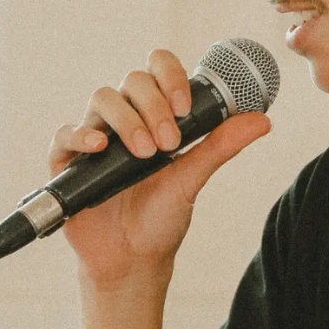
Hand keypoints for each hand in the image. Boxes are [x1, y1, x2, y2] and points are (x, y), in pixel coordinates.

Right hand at [48, 49, 271, 286]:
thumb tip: (263, 120)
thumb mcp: (194, 178)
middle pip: (133, 80)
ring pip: (103, 98)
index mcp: (155, 113)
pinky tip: (101, 147)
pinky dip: (82, 135)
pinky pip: (65, 134)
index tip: (184, 107)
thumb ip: (222, 146)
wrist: (134, 259)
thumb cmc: (162, 216)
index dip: (171, 76)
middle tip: (170, 143)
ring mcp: (95, 136)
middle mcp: (124, 117)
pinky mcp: (67, 160)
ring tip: (146, 153)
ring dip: (128, 120)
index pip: (158, 69)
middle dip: (154, 107)